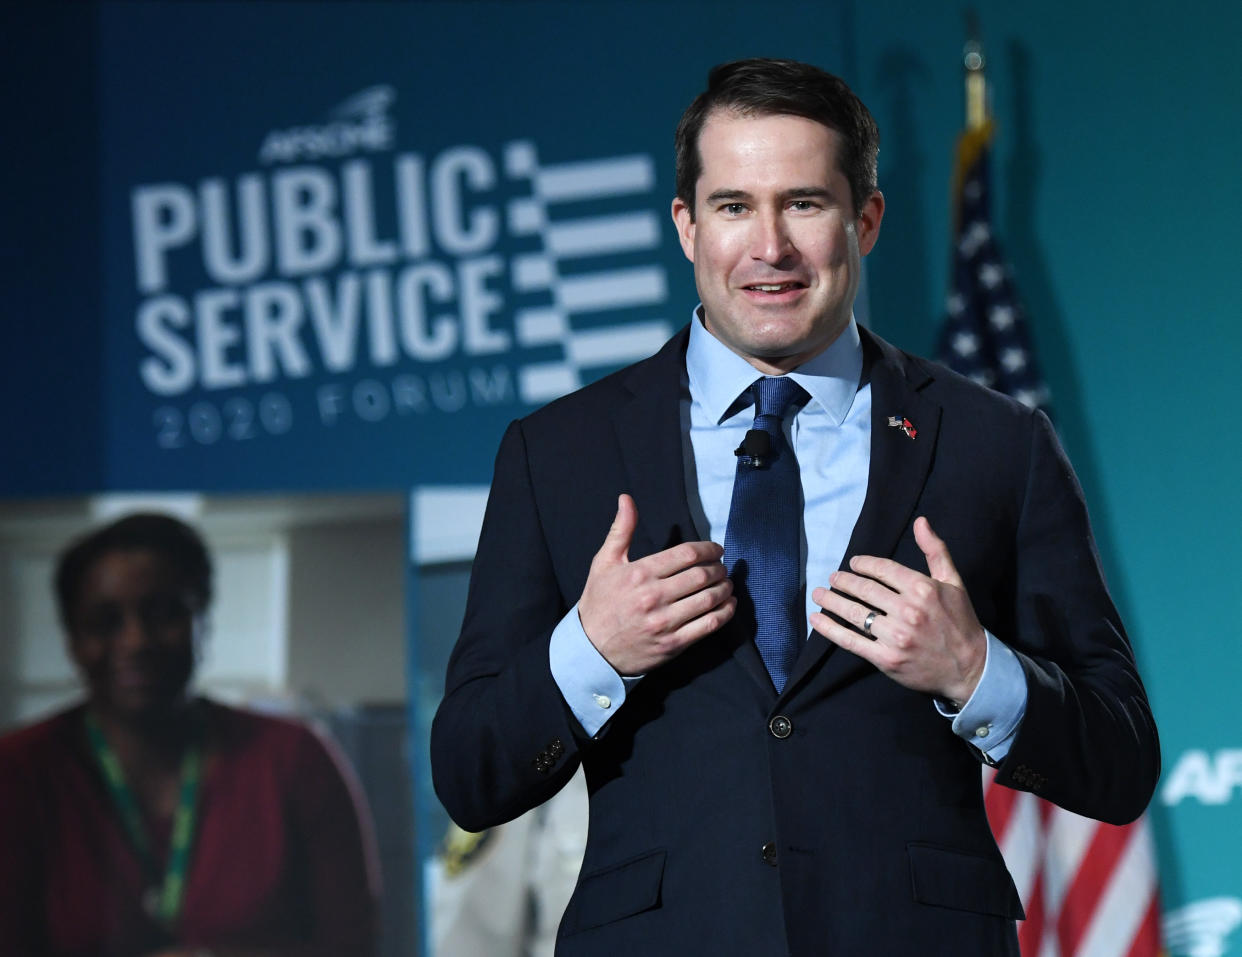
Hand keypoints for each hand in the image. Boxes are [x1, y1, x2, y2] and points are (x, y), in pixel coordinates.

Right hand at [578, 494, 734, 674]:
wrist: (590, 649)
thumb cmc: (599, 602)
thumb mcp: (604, 562)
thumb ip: (621, 530)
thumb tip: (626, 499)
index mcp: (640, 573)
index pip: (686, 554)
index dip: (709, 549)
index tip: (717, 550)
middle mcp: (653, 597)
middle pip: (701, 576)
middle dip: (718, 568)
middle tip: (722, 567)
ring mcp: (664, 622)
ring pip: (708, 600)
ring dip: (725, 589)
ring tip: (727, 584)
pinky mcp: (673, 644)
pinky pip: (708, 625)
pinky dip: (725, 613)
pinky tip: (728, 605)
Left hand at [810, 517, 985, 704]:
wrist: (970, 669)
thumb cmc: (960, 622)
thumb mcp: (954, 582)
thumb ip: (936, 551)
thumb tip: (920, 521)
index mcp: (923, 588)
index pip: (883, 569)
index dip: (863, 564)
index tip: (853, 564)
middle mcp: (908, 610)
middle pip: (865, 590)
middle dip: (843, 582)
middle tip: (832, 578)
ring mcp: (896, 636)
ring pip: (855, 613)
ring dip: (832, 601)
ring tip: (818, 594)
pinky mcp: (886, 658)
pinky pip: (851, 640)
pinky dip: (830, 629)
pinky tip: (816, 620)